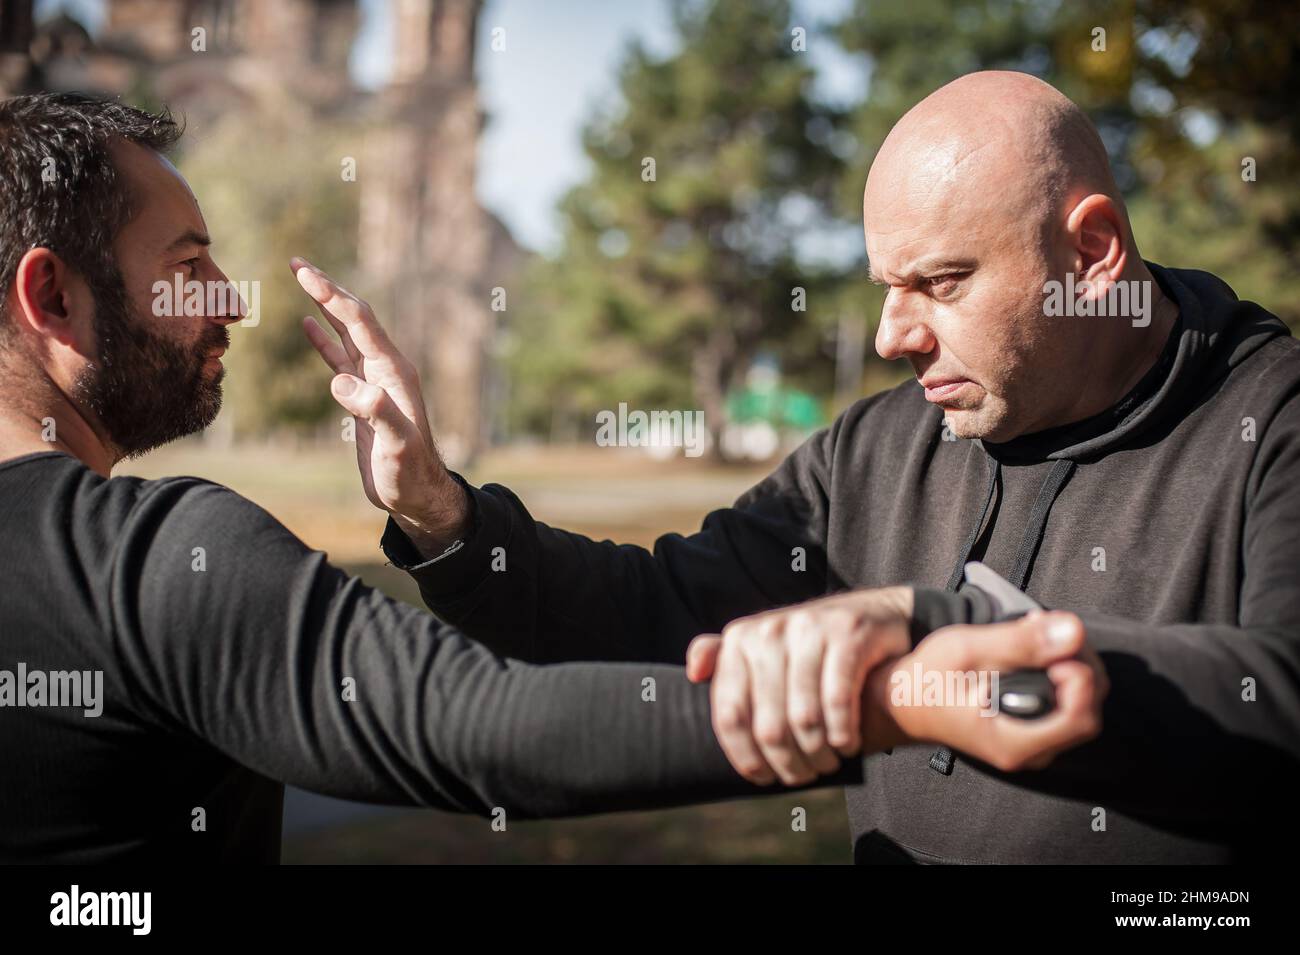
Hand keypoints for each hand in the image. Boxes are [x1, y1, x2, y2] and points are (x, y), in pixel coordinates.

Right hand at [292, 257, 468, 551]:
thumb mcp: (397, 444)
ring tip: (301, 279)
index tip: (302, 272)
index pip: (359, 322)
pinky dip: (324, 338)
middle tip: (296, 262)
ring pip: (346, 333)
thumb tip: (342, 382)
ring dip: (324, 306)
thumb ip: (375, 411)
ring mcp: (374, 381)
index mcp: (392, 371)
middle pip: (354, 318)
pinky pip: (341, 357)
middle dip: (326, 288)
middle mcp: (385, 369)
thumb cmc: (410, 473)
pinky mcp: (363, 396)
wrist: (417, 495)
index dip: (331, 295)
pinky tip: (308, 323)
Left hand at [684, 587, 912, 785]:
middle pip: (768, 726)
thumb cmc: (811, 646)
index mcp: (739, 640)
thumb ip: (725, 660)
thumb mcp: (764, 648)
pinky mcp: (848, 634)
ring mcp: (808, 628)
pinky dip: (843, 734)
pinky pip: (838, 701)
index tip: (764, 778)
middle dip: (788, 763)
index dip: (746, 758)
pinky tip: (848, 744)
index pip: (730, 716)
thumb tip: (693, 672)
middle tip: (804, 775)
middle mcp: (769, 631)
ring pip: (804, 718)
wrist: (875, 613)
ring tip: (828, 763)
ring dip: (819, 754)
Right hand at [875, 610, 1107, 771]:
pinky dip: (1059, 672)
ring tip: (1038, 632)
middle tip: (1047, 628)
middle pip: (1088, 708)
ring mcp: (1031, 743)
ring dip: (1070, 661)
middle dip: (1078, 660)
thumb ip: (1020, 642)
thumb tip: (1072, 631)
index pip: (1081, 717)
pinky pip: (1064, 704)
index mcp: (1013, 741)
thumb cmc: (925, 680)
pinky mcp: (1029, 730)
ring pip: (1082, 704)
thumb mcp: (966, 650)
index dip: (1079, 676)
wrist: (903, 700)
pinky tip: (1035, 649)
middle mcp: (1029, 751)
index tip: (1053, 646)